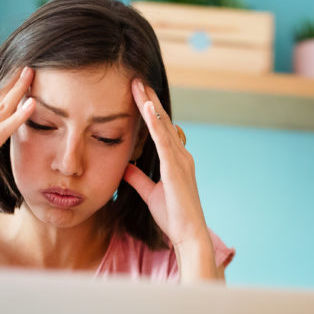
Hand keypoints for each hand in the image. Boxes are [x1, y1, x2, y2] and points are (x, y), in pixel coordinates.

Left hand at [123, 79, 215, 269]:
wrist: (189, 234)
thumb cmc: (174, 217)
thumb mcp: (150, 193)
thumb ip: (138, 178)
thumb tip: (124, 166)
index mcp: (176, 160)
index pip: (161, 129)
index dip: (150, 111)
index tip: (138, 93)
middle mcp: (181, 155)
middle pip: (163, 121)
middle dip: (149, 99)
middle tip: (136, 79)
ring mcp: (181, 159)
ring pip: (163, 124)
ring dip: (150, 103)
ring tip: (138, 84)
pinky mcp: (176, 168)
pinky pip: (164, 140)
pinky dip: (155, 122)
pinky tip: (147, 107)